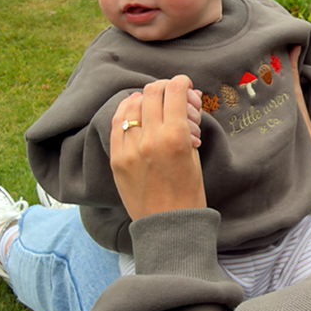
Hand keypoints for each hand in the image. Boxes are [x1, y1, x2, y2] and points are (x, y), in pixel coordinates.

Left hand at [110, 76, 206, 219]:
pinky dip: (126, 113)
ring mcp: (129, 149)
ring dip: (144, 99)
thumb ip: (187, 127)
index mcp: (176, 138)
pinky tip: (135, 113)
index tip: (185, 85)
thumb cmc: (188, 194)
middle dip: (164, 88)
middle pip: (152, 93)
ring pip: (132, 104)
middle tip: (172, 94)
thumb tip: (185, 102)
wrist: (167, 227)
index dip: (181, 82)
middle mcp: (150, 139)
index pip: (174, 92)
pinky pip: (117, 123)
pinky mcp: (116, 159)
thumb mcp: (195, 158)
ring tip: (153, 106)